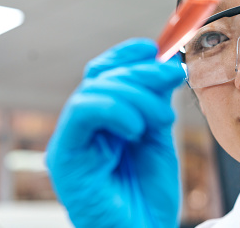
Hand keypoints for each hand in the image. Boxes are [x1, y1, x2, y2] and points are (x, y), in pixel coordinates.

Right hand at [46, 39, 184, 226]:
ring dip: (136, 95)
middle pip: (101, 77)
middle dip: (141, 72)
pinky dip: (115, 110)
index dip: (126, 54)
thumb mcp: (157, 134)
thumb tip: (165, 66)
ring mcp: (72, 142)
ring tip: (162, 119)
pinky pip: (83, 112)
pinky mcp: (67, 157)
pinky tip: (137, 129)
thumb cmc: (148, 191)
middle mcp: (82, 128)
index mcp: (102, 120)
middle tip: (172, 77)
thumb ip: (155, 101)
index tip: (155, 48)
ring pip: (93, 90)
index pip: (104, 72)